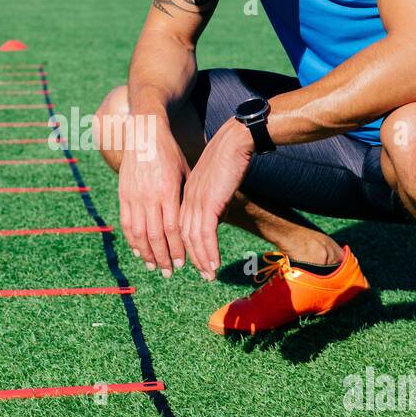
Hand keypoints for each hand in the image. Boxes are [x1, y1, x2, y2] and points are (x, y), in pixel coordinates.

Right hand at [118, 118, 187, 275]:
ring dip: (147, 253)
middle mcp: (149, 196)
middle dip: (163, 257)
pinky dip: (132, 241)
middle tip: (170, 272)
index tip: (183, 263)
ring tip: (155, 267)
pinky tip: (138, 252)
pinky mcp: (123, 195)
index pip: (172, 229)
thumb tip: (194, 223)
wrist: (144, 133)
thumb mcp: (184, 173)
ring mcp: (133, 196)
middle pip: (155, 236)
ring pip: (139, 233)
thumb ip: (186, 198)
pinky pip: (127, 223)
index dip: (177, 249)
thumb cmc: (170, 153)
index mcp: (168, 191)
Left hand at [180, 120, 253, 279]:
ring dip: (201, 259)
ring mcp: (196, 202)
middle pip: (182, 236)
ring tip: (208, 275)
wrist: (235, 140)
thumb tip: (217, 217)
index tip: (192, 259)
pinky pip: (206, 235)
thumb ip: (213, 200)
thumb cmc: (229, 156)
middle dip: (191, 257)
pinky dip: (209, 252)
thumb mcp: (216, 181)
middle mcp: (187, 200)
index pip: (180, 225)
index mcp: (186, 194)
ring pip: (193, 239)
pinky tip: (214, 265)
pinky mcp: (209, 204)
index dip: (184, 245)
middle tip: (200, 274)